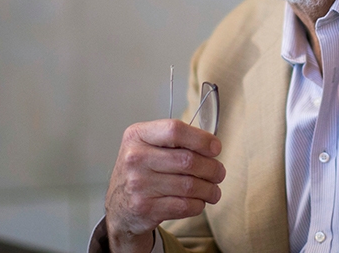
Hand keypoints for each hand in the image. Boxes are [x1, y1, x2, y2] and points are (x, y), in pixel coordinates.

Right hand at [105, 119, 225, 251]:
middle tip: (219, 173)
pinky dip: (198, 204)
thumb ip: (174, 140)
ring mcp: (138, 184)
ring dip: (210, 189)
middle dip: (212, 168)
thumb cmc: (140, 171)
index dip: (201, 139)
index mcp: (137, 136)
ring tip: (213, 190)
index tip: (215, 148)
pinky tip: (199, 202)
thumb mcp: (147, 146)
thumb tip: (212, 146)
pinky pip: (184, 205)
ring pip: (190, 185)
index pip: (175, 130)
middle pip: (188, 160)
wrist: (119, 206)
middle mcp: (135, 158)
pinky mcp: (145, 208)